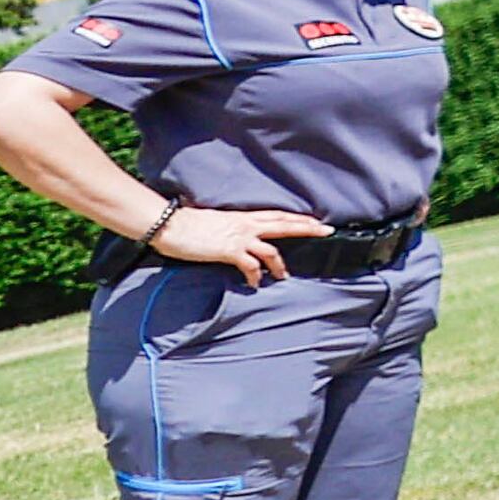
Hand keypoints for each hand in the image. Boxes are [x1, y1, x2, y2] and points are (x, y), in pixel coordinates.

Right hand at [150, 204, 328, 288]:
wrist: (170, 225)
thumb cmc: (188, 224)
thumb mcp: (216, 222)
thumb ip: (231, 229)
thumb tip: (236, 238)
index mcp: (243, 217)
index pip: (277, 215)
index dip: (297, 217)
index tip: (315, 219)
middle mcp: (246, 225)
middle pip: (284, 224)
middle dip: (308, 228)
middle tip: (327, 231)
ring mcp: (239, 237)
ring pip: (272, 250)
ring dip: (280, 265)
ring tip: (284, 276)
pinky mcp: (229, 250)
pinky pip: (250, 266)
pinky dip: (256, 276)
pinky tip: (255, 284)